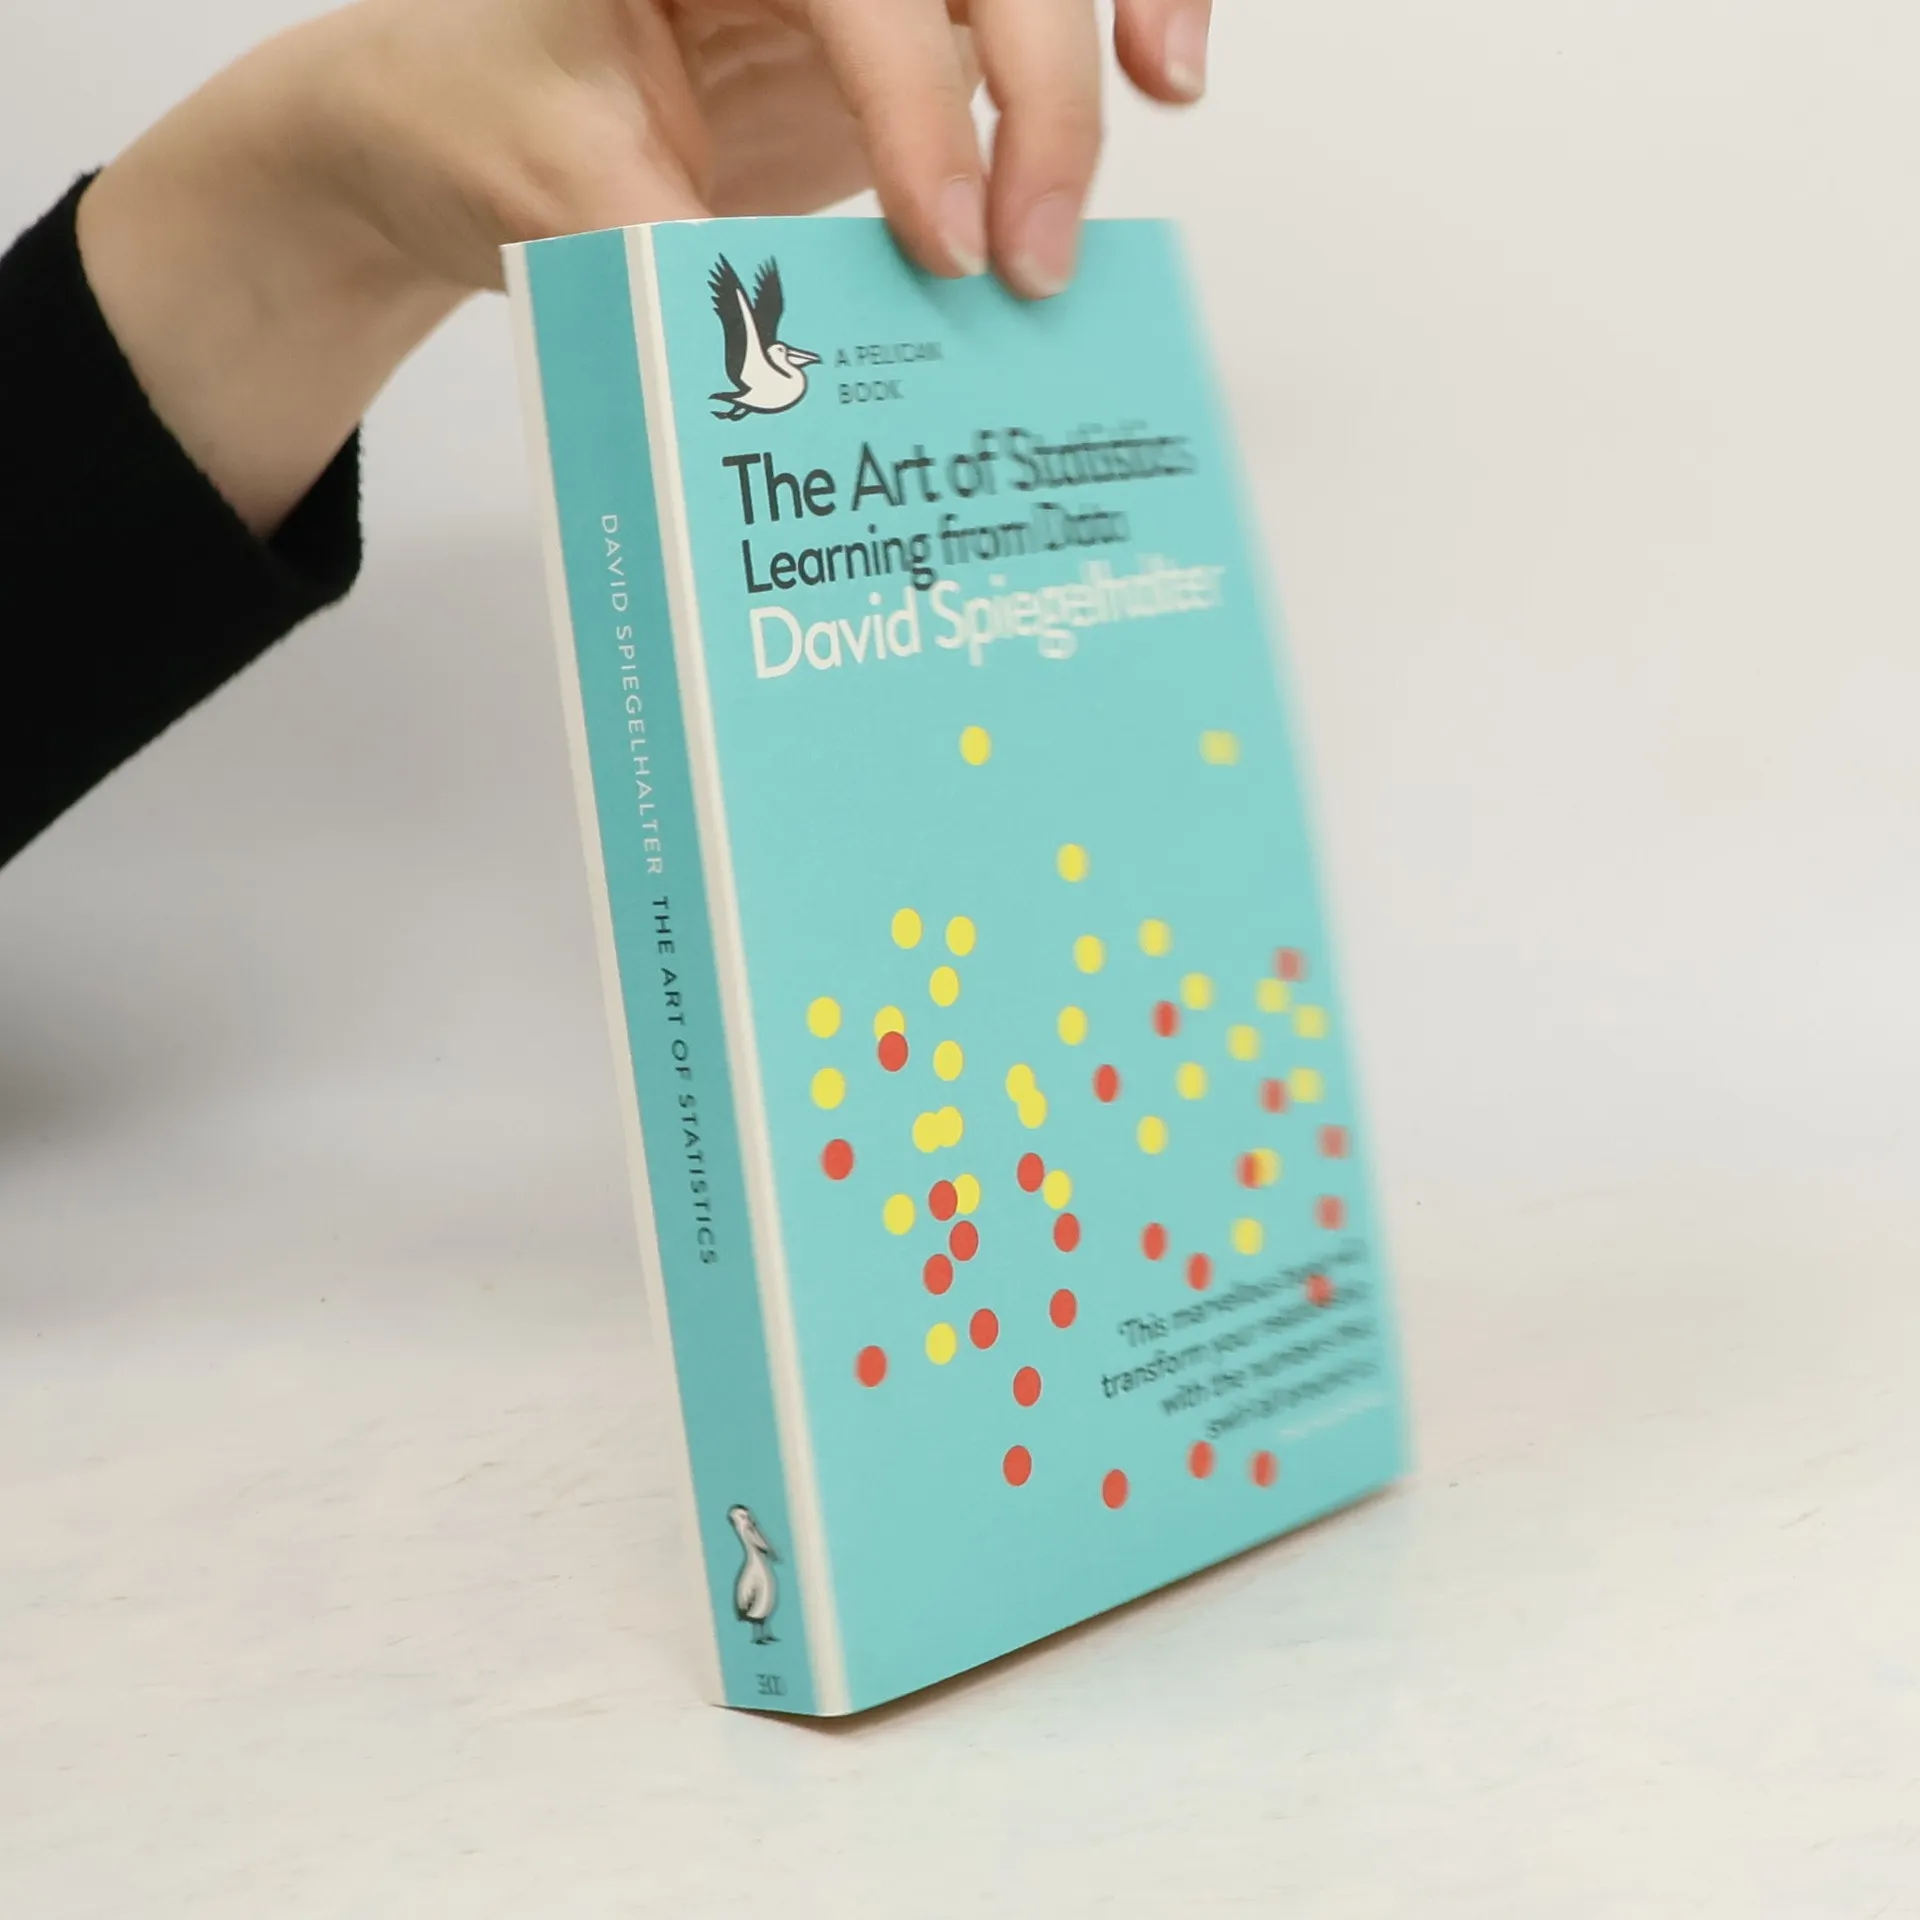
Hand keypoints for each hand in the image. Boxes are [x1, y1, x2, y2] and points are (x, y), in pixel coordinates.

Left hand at [78, 0, 1212, 533]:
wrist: (443, 122)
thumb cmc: (473, 125)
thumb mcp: (558, 197)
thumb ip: (690, 266)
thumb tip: (836, 363)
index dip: (918, 104)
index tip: (943, 246)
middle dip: (1038, 85)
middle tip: (1032, 259)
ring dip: (1099, 31)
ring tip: (1165, 99)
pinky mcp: (898, 22)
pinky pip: (1018, 14)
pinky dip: (1101, 33)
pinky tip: (1160, 75)